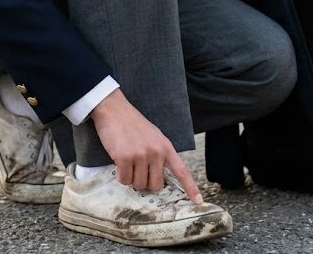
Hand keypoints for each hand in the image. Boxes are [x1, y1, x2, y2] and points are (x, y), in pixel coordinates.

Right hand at [90, 89, 202, 203]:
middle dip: (146, 182)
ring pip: (139, 184)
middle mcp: (156, 152)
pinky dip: (121, 175)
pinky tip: (119, 161)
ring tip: (127, 160)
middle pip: (156, 185)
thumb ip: (160, 154)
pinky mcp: (125, 158)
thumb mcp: (154, 136)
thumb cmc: (132, 124)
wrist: (114, 110)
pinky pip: (124, 180)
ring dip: (131, 178)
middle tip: (137, 169)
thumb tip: (159, 178)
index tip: (198, 201)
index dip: (190, 187)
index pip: (181, 171)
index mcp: (166, 147)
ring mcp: (141, 155)